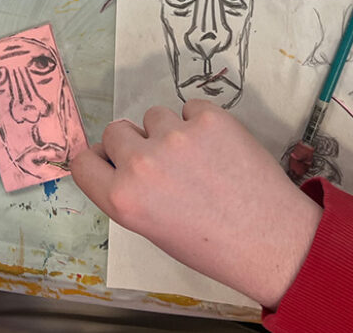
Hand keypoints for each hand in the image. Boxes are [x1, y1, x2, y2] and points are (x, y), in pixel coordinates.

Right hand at [71, 99, 321, 309]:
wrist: (270, 238)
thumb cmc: (211, 244)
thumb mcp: (152, 228)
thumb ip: (129, 192)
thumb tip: (121, 158)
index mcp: (122, 199)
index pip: (83, 162)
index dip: (100, 161)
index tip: (114, 163)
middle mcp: (142, 164)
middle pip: (115, 130)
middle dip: (134, 142)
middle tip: (162, 163)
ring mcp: (176, 136)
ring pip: (155, 115)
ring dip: (169, 130)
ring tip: (198, 159)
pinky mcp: (209, 118)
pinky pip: (190, 107)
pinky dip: (201, 123)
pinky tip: (219, 149)